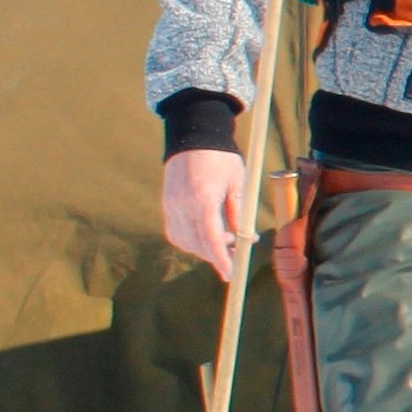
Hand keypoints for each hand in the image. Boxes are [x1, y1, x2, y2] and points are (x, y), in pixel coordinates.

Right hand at [161, 147, 254, 275]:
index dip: (220, 259)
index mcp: (203, 198)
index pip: (211, 238)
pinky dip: (190, 240)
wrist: (194, 138)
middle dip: (217, 254)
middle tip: (238, 253)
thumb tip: (245, 239)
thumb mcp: (238, 183)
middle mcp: (182, 205)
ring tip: (226, 240)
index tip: (230, 273)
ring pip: (185, 241)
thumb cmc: (222, 159)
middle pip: (197, 243)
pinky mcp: (167, 205)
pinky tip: (207, 235)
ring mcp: (171, 205)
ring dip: (204, 248)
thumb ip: (239, 213)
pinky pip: (176, 232)